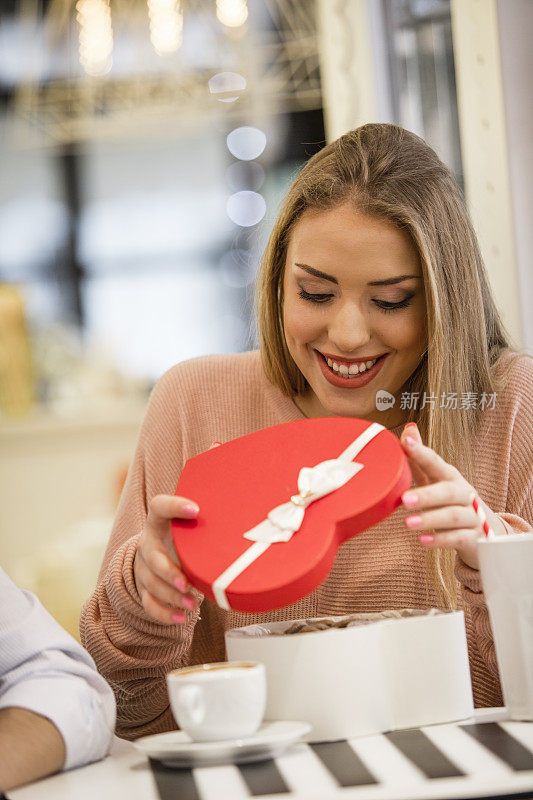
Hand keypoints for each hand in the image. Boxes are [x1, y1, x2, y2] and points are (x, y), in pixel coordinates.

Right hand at [133, 494, 200, 624]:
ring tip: (192, 604)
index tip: (196, 509)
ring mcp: (143, 566)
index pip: (159, 506)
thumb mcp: (192, 525)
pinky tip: (180, 617)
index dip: (174, 506)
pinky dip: (164, 613)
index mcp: (159, 521)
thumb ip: (209, 520)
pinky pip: (149, 603)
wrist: (161, 548)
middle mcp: (148, 542)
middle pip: (152, 557)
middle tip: (187, 583)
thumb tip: (251, 516)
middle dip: (169, 573)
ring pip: (151, 583)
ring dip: (171, 596)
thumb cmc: (184, 535)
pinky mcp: (145, 587)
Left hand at [399, 423, 505, 568]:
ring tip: (407, 523)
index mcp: (451, 477)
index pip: (437, 463)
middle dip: (427, 495)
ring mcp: (472, 516)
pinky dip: (440, 540)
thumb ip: (421, 459)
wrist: (485, 532)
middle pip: (449, 492)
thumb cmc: (451, 501)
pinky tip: (422, 541)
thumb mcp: (437, 480)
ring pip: (454, 516)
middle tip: (404, 499)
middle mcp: (464, 494)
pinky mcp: (474, 538)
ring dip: (430, 519)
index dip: (422, 453)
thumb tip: (408, 430)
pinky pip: (458, 538)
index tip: (407, 443)